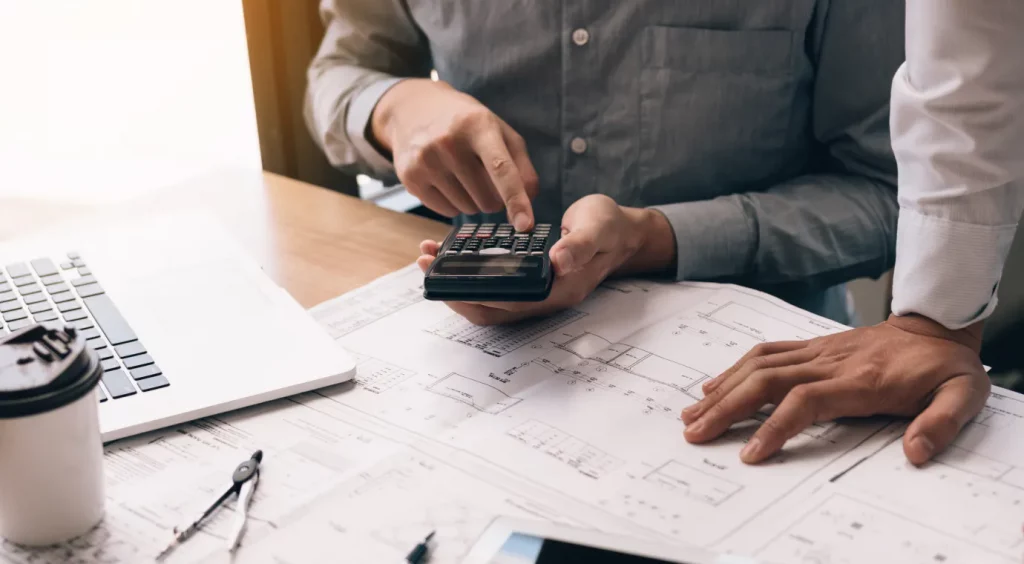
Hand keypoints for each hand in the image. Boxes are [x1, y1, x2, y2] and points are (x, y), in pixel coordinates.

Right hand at [371, 79, 538, 229]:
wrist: (414, 109)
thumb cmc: (466, 123)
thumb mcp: (499, 131)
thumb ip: (521, 165)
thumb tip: (529, 200)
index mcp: (478, 125)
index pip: (502, 169)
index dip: (516, 200)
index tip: (525, 225)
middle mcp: (449, 142)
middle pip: (488, 198)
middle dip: (495, 198)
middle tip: (484, 176)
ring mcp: (426, 160)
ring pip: (468, 209)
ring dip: (474, 202)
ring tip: (463, 175)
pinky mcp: (410, 177)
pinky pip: (447, 211)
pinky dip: (454, 204)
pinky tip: (447, 181)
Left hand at [417, 195, 675, 324]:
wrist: (619, 231)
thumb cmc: (609, 228)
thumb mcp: (598, 228)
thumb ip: (579, 245)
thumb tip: (557, 262)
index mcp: (560, 291)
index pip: (509, 304)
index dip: (474, 296)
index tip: (445, 281)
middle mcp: (543, 298)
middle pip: (490, 306)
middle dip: (453, 290)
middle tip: (424, 264)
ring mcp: (534, 291)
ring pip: (487, 297)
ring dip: (456, 282)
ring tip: (429, 256)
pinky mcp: (527, 278)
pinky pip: (492, 283)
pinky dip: (468, 272)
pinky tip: (450, 252)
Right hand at [680, 314, 989, 465]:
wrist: (938, 326)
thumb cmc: (945, 367)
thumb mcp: (963, 394)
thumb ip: (941, 423)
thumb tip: (916, 453)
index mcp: (860, 380)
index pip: (805, 400)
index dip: (774, 426)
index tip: (750, 453)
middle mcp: (830, 362)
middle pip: (766, 381)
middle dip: (726, 408)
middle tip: (695, 433)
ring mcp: (817, 351)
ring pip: (759, 365)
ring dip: (723, 389)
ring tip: (692, 414)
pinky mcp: (812, 347)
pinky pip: (766, 353)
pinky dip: (735, 369)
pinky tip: (715, 385)